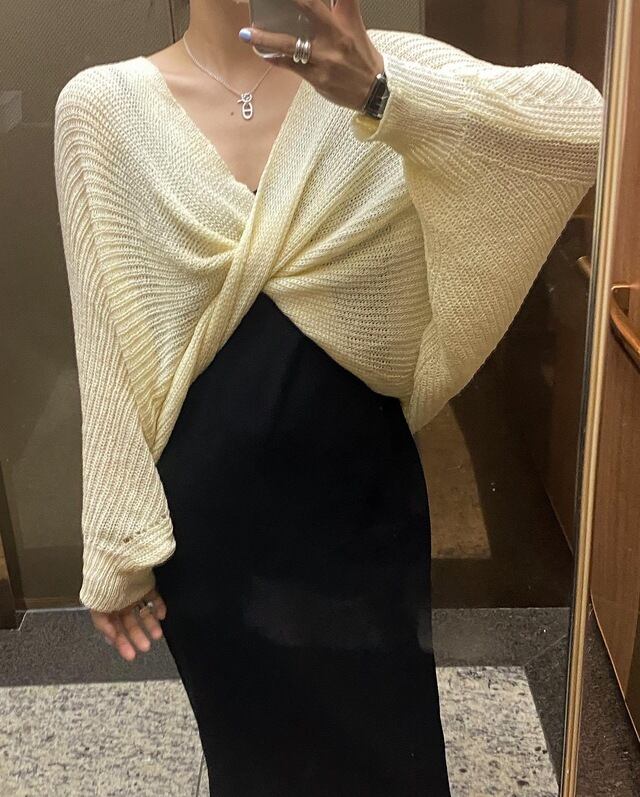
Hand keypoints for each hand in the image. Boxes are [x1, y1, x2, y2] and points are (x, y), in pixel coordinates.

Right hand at [89, 587, 166, 661]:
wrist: (117, 558)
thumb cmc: (104, 580)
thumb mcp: (97, 607)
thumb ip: (103, 624)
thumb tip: (111, 637)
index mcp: (104, 606)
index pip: (113, 628)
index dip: (121, 642)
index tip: (130, 654)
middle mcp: (118, 600)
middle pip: (129, 623)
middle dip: (137, 637)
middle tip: (145, 647)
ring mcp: (132, 592)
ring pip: (143, 612)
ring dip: (150, 625)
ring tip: (157, 635)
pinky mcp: (145, 583)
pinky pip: (154, 597)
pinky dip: (158, 607)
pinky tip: (161, 615)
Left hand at [238, 0, 384, 111]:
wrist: (373, 89)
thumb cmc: (361, 54)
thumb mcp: (353, 22)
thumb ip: (342, 2)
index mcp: (341, 21)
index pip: (317, 0)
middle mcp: (333, 37)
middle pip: (308, 8)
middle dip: (285, 0)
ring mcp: (324, 59)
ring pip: (290, 44)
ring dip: (266, 39)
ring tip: (246, 34)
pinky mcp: (317, 77)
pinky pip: (291, 66)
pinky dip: (275, 59)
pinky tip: (262, 54)